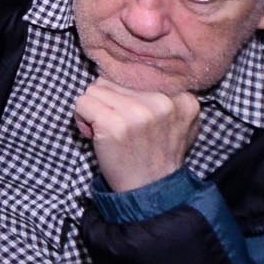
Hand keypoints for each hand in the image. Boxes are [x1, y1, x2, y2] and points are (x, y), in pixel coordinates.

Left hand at [74, 79, 200, 191]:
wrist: (151, 192)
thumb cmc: (156, 155)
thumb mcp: (177, 124)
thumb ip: (166, 98)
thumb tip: (130, 72)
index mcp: (183, 99)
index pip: (136, 75)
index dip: (126, 95)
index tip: (131, 116)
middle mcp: (163, 102)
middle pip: (112, 81)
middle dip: (108, 101)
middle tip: (118, 127)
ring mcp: (138, 112)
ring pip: (94, 89)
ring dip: (94, 109)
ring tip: (108, 131)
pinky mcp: (114, 123)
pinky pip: (82, 103)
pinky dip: (81, 118)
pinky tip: (96, 135)